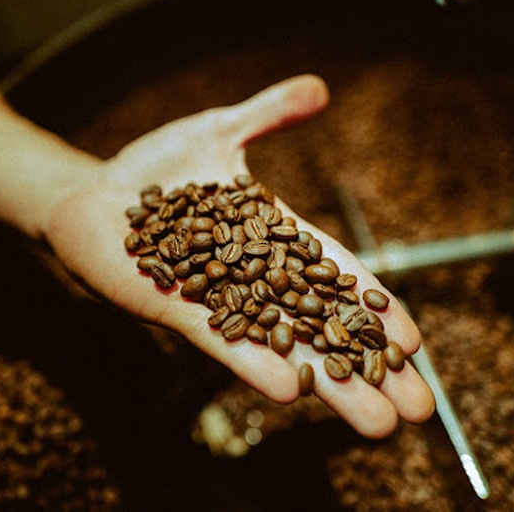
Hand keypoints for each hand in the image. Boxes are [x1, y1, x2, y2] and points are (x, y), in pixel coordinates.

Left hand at [45, 75, 434, 437]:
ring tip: (377, 424)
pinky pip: (223, 342)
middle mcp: (257, 280)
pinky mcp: (178, 310)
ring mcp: (220, 301)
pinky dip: (255, 364)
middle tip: (421, 410)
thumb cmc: (155, 169)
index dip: (376, 309)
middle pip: (325, 328)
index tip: (416, 342)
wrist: (92, 195)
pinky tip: (292, 391)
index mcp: (277, 240)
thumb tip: (321, 88)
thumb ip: (269, 113)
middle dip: (373, 369)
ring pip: (285, 348)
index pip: (339, 278)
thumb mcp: (219, 131)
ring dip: (331, 387)